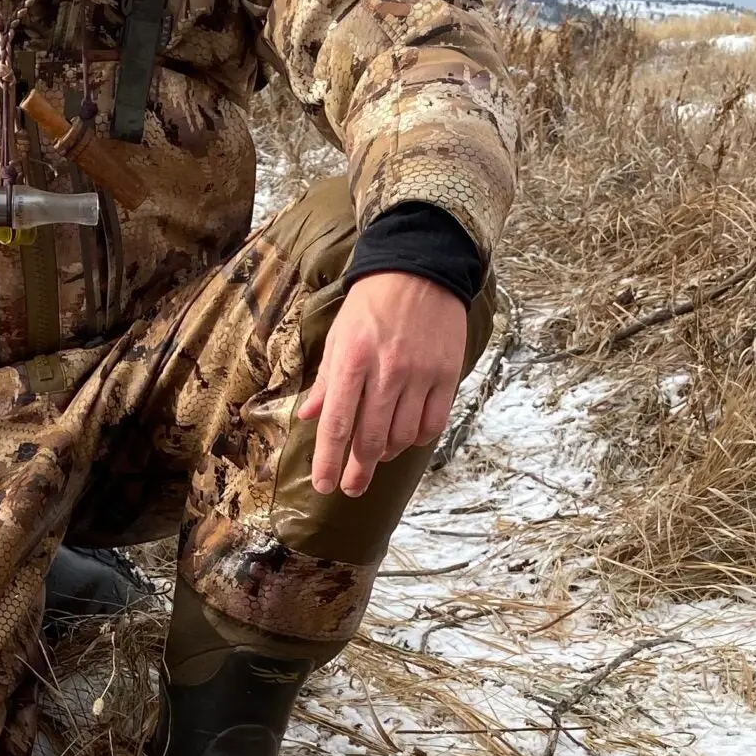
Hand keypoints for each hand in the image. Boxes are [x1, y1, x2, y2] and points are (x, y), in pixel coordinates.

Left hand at [298, 274, 468, 498]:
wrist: (421, 268)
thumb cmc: (372, 303)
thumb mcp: (339, 335)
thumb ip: (326, 380)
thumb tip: (308, 417)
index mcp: (352, 360)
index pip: (337, 423)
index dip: (328, 460)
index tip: (324, 486)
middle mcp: (386, 371)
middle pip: (370, 438)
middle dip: (357, 470)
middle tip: (350, 488)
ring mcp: (420, 375)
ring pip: (401, 436)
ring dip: (385, 453)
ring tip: (375, 455)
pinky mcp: (447, 375)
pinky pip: (432, 424)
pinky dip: (416, 440)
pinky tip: (405, 438)